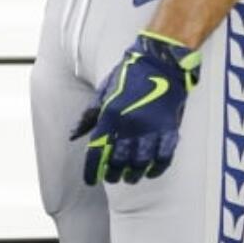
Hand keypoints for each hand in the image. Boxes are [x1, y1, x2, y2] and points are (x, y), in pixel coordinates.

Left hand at [72, 32, 201, 184]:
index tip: (91, 180)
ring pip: (140, 163)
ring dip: (133, 175)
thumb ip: (90, 116)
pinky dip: (156, 168)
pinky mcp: (169, 129)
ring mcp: (151, 128)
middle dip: (113, 174)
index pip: (97, 150)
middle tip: (112, 178)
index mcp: (111, 115)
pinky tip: (150, 172)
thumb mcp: (104, 92)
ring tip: (130, 178)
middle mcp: (130, 125)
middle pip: (118, 161)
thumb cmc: (130, 75)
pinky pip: (163, 157)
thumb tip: (74, 135)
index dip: (92, 169)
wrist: (161, 62)